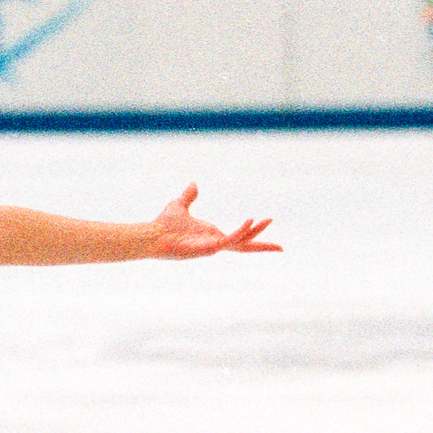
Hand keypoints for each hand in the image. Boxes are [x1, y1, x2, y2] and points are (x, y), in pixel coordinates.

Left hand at [147, 183, 279, 257]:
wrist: (151, 234)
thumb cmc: (163, 225)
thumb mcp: (180, 205)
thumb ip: (189, 196)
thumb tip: (194, 184)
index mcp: (212, 235)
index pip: (238, 238)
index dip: (253, 235)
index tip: (267, 229)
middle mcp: (214, 243)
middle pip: (244, 245)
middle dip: (262, 245)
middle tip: (281, 247)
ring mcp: (212, 247)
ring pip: (239, 241)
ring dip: (254, 232)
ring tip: (267, 220)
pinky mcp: (207, 248)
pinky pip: (228, 240)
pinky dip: (240, 231)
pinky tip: (250, 221)